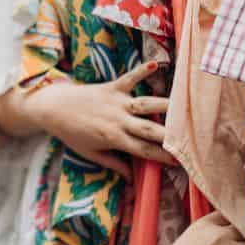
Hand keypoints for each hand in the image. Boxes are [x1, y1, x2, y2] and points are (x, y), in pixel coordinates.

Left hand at [30, 62, 176, 179]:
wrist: (53, 108)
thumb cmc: (71, 133)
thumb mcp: (90, 153)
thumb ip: (113, 164)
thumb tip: (131, 179)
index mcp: (114, 139)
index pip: (144, 150)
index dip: (162, 157)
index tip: (180, 161)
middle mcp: (118, 120)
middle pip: (150, 129)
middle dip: (171, 135)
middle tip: (192, 138)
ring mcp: (116, 102)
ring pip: (146, 104)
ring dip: (166, 105)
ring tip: (186, 108)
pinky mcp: (111, 87)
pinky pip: (129, 78)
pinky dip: (142, 71)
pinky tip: (158, 64)